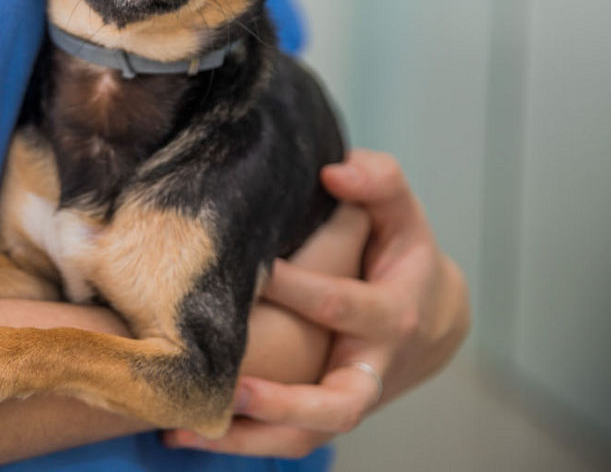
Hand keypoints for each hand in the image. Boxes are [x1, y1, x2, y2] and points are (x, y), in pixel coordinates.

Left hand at [164, 149, 470, 457]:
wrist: (430, 319)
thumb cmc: (401, 253)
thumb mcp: (401, 214)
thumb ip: (378, 181)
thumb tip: (335, 169)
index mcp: (392, 316)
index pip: (343, 307)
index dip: (299, 289)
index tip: (255, 270)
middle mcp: (371, 369)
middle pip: (339, 403)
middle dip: (285, 400)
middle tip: (232, 384)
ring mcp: (346, 399)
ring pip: (303, 437)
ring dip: (246, 439)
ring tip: (185, 430)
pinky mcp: (322, 416)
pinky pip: (281, 441)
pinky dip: (236, 442)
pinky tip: (179, 433)